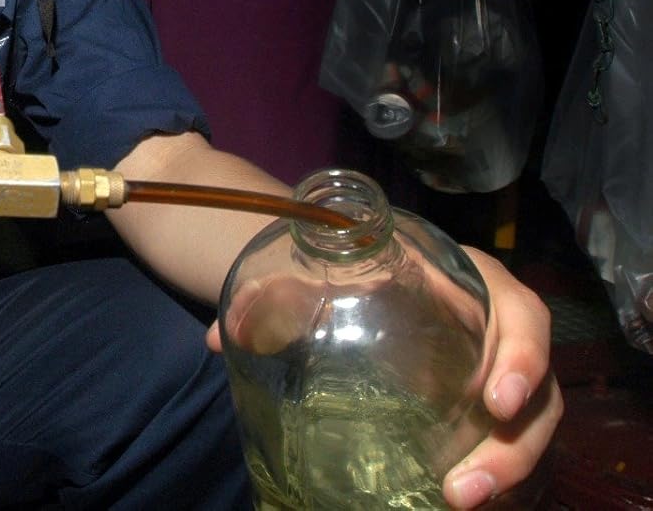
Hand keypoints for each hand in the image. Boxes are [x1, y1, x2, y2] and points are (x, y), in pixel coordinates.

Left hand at [203, 246, 559, 508]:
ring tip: (460, 499)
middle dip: (516, 441)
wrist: (330, 274)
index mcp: (466, 278)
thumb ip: (268, 299)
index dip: (524, 353)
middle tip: (470, 485)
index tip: (497, 399)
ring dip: (504, 467)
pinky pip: (500, 441)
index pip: (521, 310)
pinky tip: (456, 497)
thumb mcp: (306, 275)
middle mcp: (490, 325)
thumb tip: (220, 340)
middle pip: (537, 385)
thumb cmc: (331, 269)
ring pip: (527, 423)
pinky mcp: (474, 406)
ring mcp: (488, 369)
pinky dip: (490, 472)